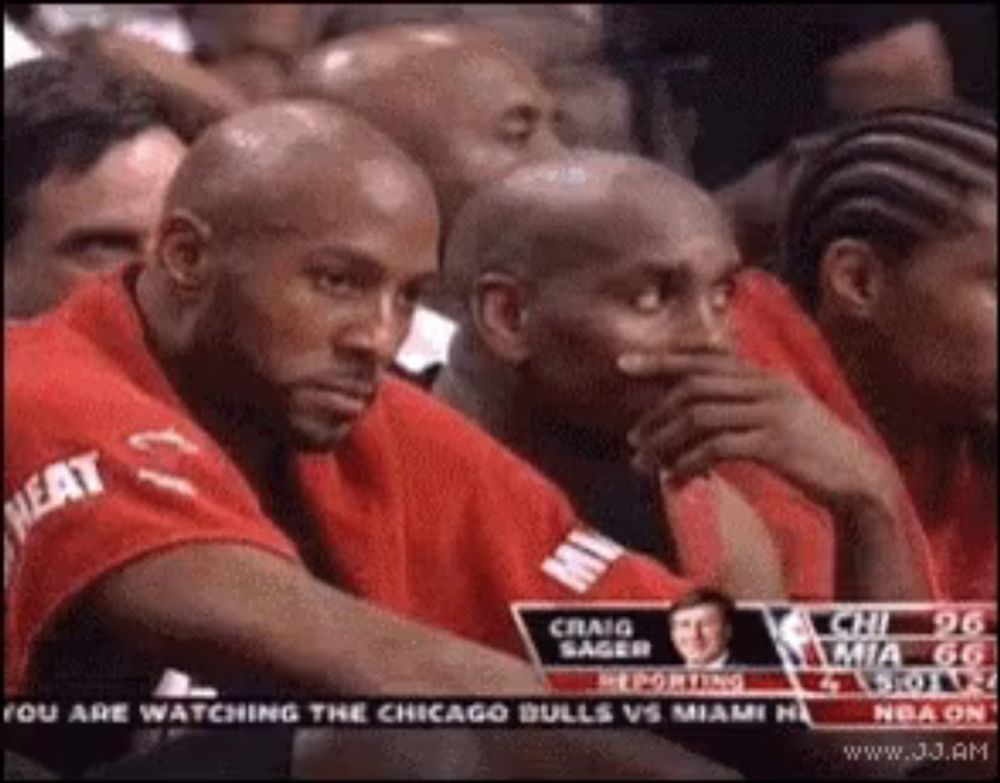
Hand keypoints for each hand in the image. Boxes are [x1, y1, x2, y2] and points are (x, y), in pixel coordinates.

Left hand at [620, 351, 893, 513]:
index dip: (662, 358)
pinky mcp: (775, 443)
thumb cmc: (812, 453)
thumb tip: (692, 411)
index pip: (704, 358)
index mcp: (765, 376)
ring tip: (644, 466)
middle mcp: (767, 386)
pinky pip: (716, 448)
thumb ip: (742, 404)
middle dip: (655, 411)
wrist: (860, 479)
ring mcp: (772, 413)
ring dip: (665, 443)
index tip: (623, 363)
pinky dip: (688, 464)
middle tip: (631, 440)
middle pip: (694, 385)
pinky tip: (676, 481)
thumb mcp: (778, 417)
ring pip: (699, 417)